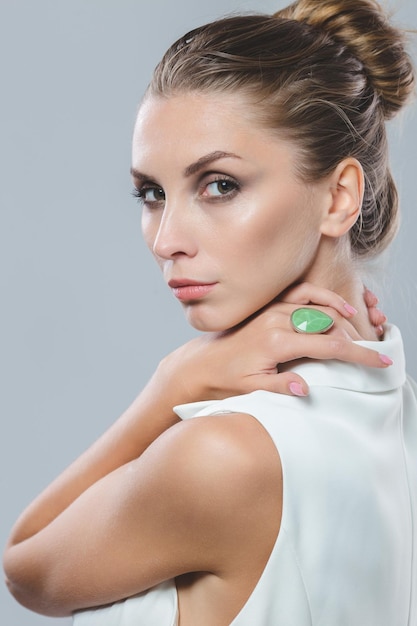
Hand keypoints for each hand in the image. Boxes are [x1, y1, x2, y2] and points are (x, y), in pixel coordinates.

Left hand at [162, 283, 390, 400]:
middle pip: (329, 323)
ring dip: (342, 315)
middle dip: (354, 337)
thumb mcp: (251, 389)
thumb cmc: (225, 379)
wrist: (200, 364)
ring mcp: (273, 309)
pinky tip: (336, 304)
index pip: (329, 347)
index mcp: (276, 343)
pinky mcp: (269, 305)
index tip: (379, 362)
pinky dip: (322, 296)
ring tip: (360, 328)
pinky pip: (301, 293)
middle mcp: (277, 320)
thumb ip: (280, 386)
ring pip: (319, 305)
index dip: (359, 355)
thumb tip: (306, 387)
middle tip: (370, 352)